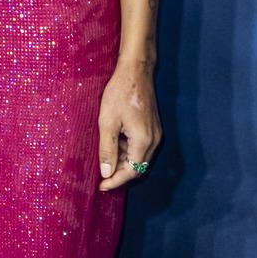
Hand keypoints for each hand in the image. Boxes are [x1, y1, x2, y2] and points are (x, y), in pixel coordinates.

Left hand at [98, 58, 160, 190]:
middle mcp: (154, 140)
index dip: (115, 181)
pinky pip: (141, 147)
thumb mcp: (107, 122)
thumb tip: (106, 172)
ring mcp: (155, 134)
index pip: (131, 172)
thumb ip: (107, 149)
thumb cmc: (120, 92)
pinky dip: (128, 152)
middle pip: (138, 168)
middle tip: (101, 177)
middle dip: (119, 174)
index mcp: (143, 141)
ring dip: (123, 162)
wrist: (136, 70)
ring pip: (139, 158)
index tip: (101, 187)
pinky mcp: (153, 128)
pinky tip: (114, 146)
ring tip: (105, 160)